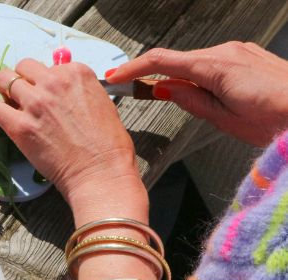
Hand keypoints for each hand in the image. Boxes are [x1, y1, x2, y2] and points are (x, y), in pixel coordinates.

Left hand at [0, 60, 145, 221]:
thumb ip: (77, 90)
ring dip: (4, 91)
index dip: (43, 80)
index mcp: (77, 73)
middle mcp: (54, 82)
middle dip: (22, 79)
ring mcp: (35, 103)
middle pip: (23, 67)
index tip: (45, 94)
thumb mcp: (100, 102)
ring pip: (3, 79)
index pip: (47, 66)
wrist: (100, 171)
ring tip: (10, 105)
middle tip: (24, 96)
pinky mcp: (19, 126)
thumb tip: (58, 89)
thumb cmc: (107, 143)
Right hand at [107, 42, 287, 146]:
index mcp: (216, 66)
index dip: (133, 69)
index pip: (161, 61)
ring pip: (196, 63)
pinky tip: (203, 95)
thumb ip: (190, 100)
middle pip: (178, 61)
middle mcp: (228, 52)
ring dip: (181, 80)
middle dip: (156, 77)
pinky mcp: (249, 58)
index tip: (115, 77)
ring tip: (179, 104)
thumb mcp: (224, 120)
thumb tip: (165, 89)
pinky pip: (214, 63)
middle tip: (138, 96)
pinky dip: (200, 77)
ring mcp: (240, 52)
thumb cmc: (279, 119)